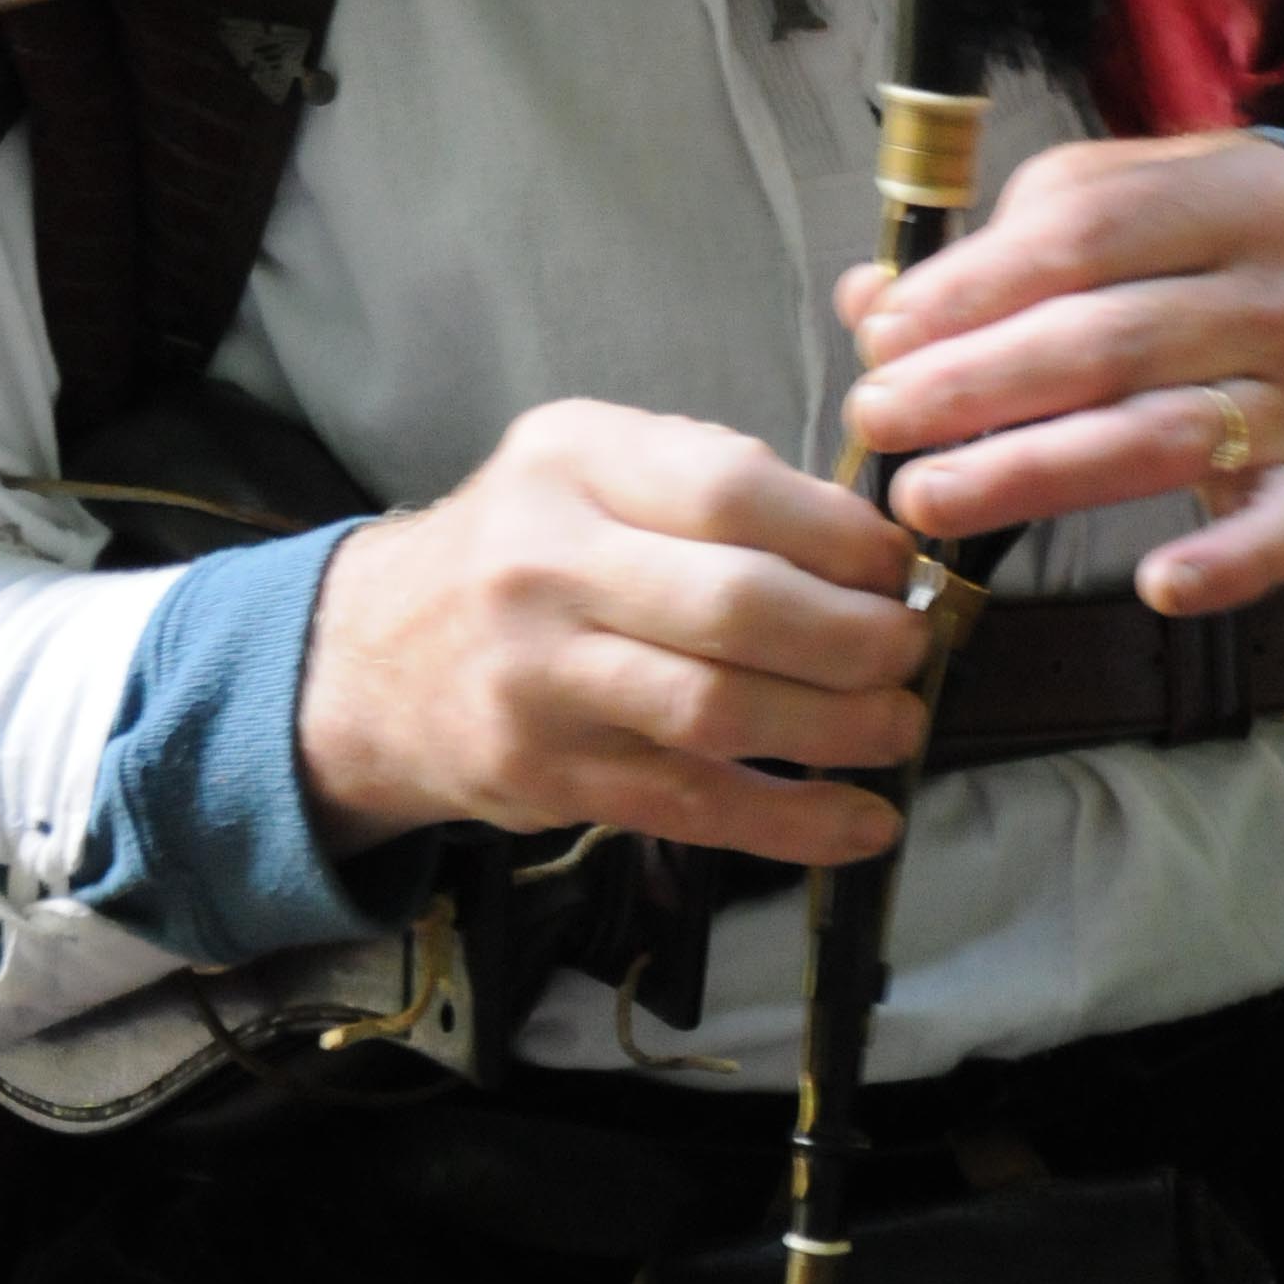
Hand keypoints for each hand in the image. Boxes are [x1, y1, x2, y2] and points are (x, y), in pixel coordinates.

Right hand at [296, 402, 928, 868]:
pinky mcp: (546, 777)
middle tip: (910, 651)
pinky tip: (862, 824)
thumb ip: (710, 482)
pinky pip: (690, 805)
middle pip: (733, 607)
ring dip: (834, 730)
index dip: (836, 536)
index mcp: (572, 459)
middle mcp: (544, 563)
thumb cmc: (523, 549)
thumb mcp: (591, 468)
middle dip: (851, 638)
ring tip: (900, 726)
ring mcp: (539, 678)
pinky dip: (791, 823)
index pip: (730, 491)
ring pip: (716, 712)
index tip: (895, 567)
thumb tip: (868, 546)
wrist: (373, 659)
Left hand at [838, 134, 1283, 616]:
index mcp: (1220, 199)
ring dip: (1038, 472)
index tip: (884, 334)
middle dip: (979, 385)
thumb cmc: (1211, 233)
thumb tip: (871, 304)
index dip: (976, 288)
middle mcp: (1270, 293)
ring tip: (930, 498)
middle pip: (1109, 341)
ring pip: (1164, 437)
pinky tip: (1158, 586)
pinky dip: (1231, 564)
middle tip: (877, 419)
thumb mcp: (1125, 195)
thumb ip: (1004, 243)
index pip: (1085, 236)